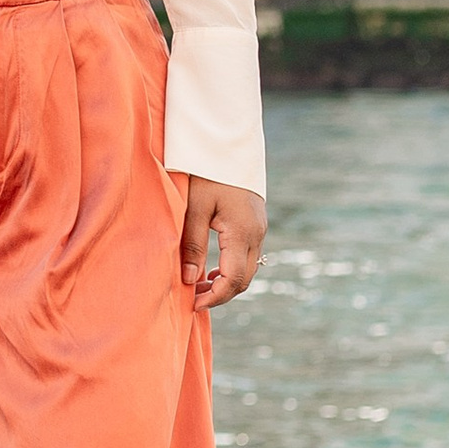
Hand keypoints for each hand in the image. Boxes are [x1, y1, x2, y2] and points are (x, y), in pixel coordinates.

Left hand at [181, 178, 265, 308]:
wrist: (225, 142)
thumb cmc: (204, 172)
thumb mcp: (193, 208)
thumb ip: (192, 245)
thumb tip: (189, 281)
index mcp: (242, 233)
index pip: (233, 280)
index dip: (214, 298)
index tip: (192, 305)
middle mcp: (257, 234)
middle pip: (244, 279)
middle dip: (220, 294)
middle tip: (193, 299)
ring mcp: (259, 227)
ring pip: (247, 268)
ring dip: (226, 281)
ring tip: (198, 286)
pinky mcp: (255, 221)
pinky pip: (247, 255)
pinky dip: (230, 267)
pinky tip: (210, 269)